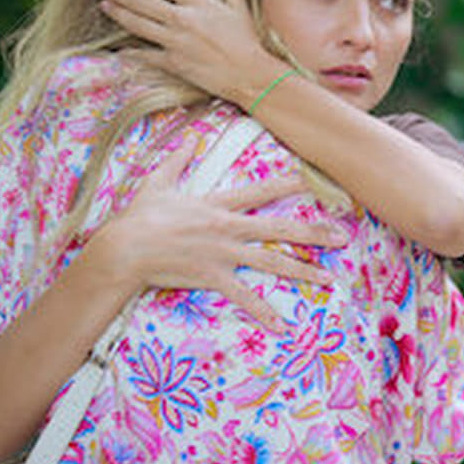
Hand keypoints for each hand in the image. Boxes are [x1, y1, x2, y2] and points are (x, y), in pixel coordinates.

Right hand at [88, 135, 344, 332]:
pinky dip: (263, 311)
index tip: (315, 180)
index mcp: (217, 204)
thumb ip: (177, 160)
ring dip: (304, 270)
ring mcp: (223, 253)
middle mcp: (227, 227)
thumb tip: (189, 139)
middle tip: (342, 237)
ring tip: (330, 278)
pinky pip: (244, 296)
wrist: (122, 249)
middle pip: (280, 227)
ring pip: (272, 261)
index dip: (290, 184)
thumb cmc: (137, 217)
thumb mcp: (157, 182)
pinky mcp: (213, 277)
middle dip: (314, 232)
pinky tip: (282, 324)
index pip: (261, 191)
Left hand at [96, 0, 283, 109]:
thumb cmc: (248, 42)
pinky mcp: (174, 63)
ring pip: (139, 25)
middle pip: (143, 2)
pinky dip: (131, 53)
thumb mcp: (240, 8)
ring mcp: (176, 42)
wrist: (250, 76)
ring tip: (104, 6)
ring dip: (119, 14)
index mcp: (199, 3)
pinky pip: (146, 56)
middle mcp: (183, 20)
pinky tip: (119, 49)